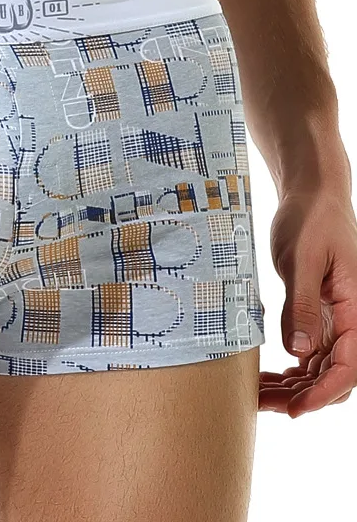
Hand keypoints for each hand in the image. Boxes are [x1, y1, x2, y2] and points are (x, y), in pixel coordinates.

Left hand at [259, 189, 356, 416]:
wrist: (313, 198)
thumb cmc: (311, 221)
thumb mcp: (302, 260)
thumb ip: (302, 305)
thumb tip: (299, 351)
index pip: (349, 366)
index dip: (323, 393)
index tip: (295, 409)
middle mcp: (352, 319)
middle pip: (334, 374)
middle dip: (302, 396)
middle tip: (263, 405)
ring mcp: (336, 318)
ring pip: (320, 366)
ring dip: (294, 385)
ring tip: (259, 395)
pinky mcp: (319, 312)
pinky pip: (310, 350)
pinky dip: (291, 367)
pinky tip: (269, 375)